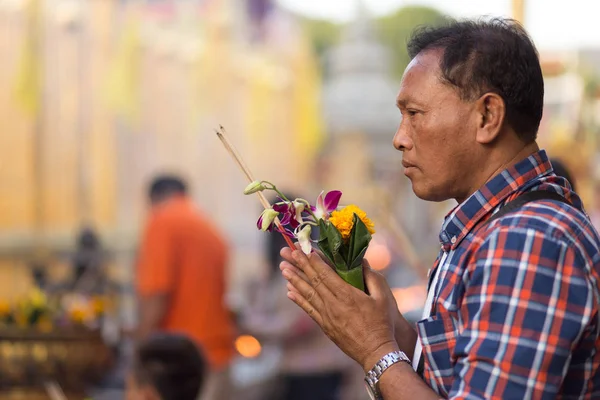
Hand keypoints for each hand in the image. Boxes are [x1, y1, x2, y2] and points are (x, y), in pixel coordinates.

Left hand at [280, 247, 398, 370]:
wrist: (376, 352)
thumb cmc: (382, 324)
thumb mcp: (383, 297)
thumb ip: (372, 278)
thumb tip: (363, 262)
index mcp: (348, 295)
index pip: (326, 274)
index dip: (314, 261)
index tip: (304, 249)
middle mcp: (334, 304)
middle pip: (313, 281)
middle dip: (300, 265)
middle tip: (287, 253)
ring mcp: (327, 316)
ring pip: (308, 294)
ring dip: (294, 280)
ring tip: (283, 269)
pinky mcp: (325, 326)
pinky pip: (309, 310)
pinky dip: (298, 300)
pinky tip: (290, 292)